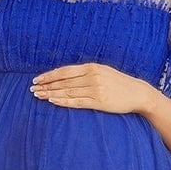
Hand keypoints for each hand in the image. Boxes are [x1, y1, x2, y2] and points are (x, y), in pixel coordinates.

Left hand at [30, 62, 153, 114]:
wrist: (138, 93)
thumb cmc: (119, 84)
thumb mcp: (103, 72)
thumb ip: (86, 73)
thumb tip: (67, 77)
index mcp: (91, 67)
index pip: (65, 71)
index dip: (49, 75)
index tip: (37, 79)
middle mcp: (92, 76)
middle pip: (63, 81)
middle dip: (46, 85)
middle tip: (32, 90)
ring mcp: (95, 89)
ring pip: (68, 91)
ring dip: (51, 94)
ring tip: (38, 96)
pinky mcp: (99, 102)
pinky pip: (77, 102)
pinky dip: (63, 101)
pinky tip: (53, 101)